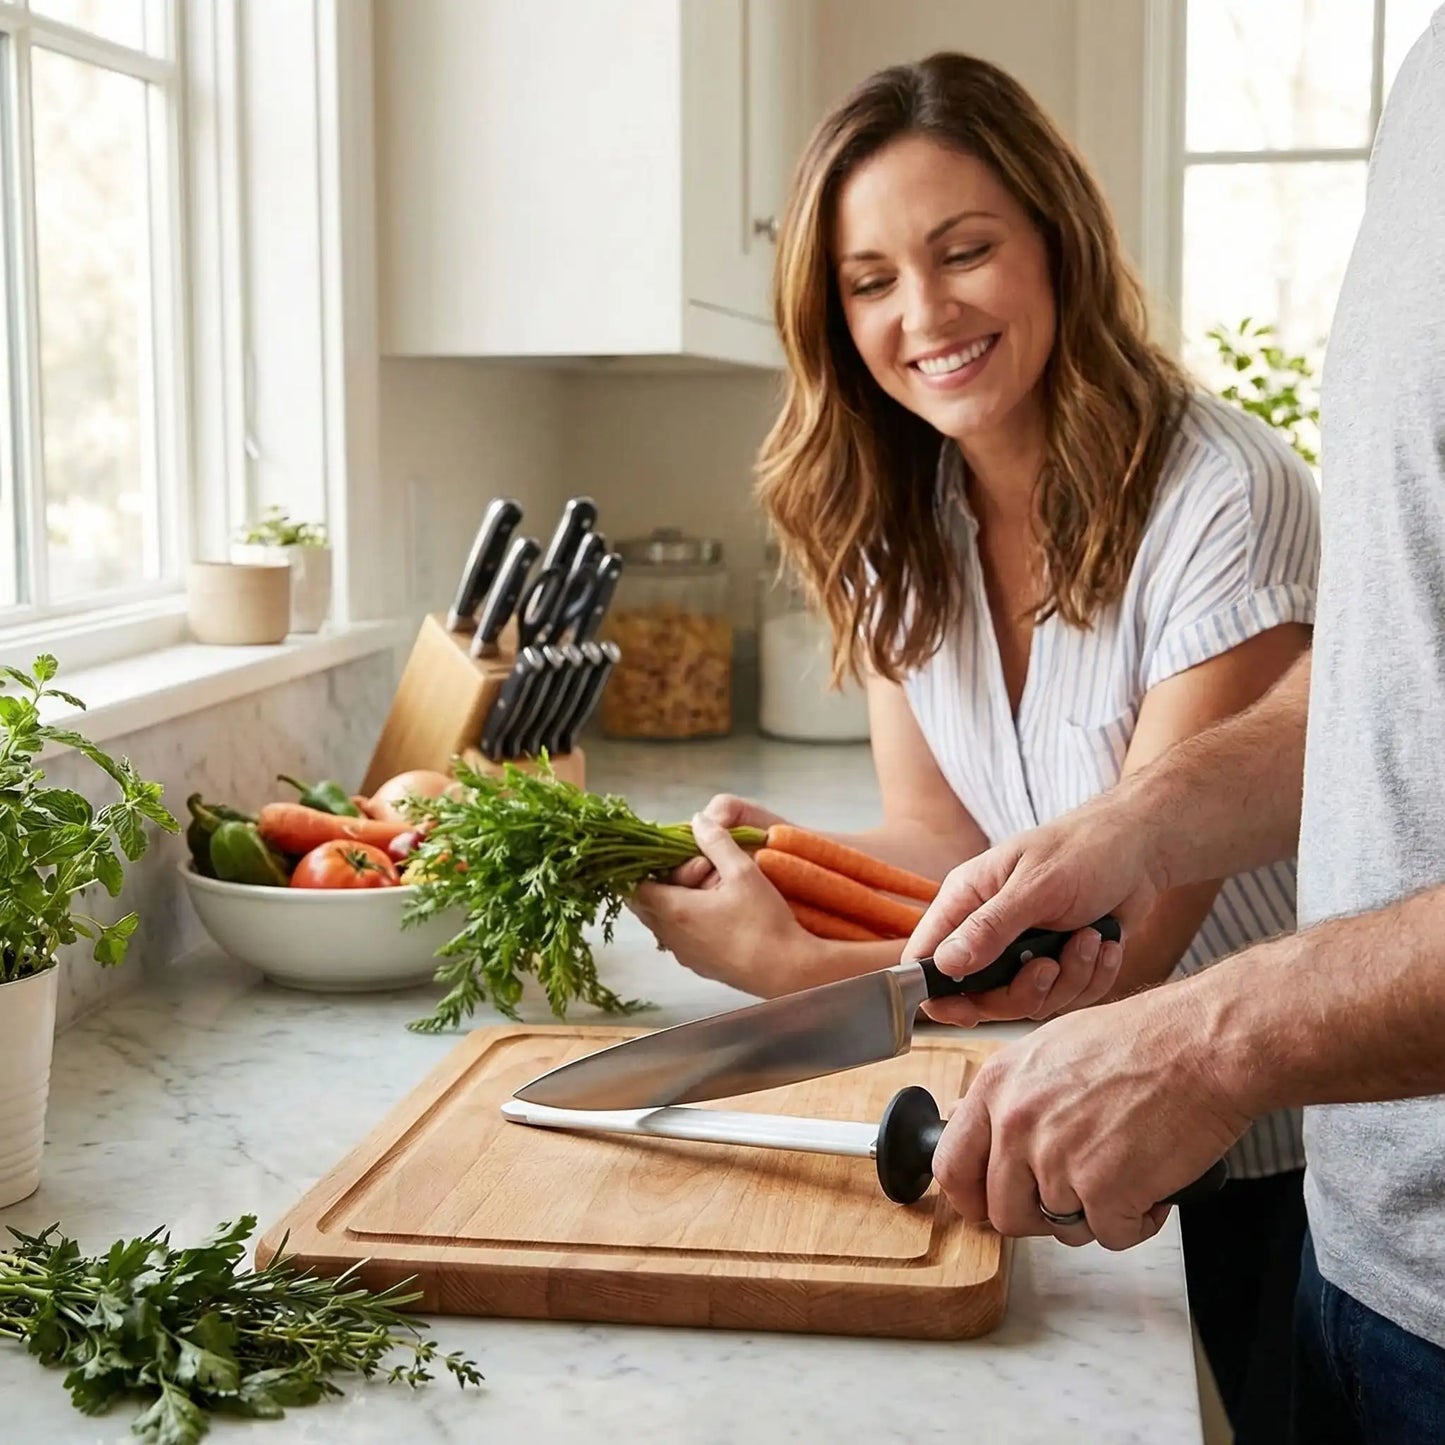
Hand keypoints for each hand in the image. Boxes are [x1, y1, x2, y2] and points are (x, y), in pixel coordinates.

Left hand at [630, 812, 814, 995]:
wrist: (787, 971)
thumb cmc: (763, 921)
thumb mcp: (742, 871)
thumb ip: (716, 842)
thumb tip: (696, 820)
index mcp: (674, 910)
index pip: (636, 887)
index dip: (648, 867)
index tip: (671, 854)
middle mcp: (672, 937)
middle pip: (647, 905)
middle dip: (662, 882)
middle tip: (694, 866)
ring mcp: (685, 955)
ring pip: (663, 923)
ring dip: (674, 903)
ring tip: (706, 887)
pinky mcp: (700, 967)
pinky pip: (679, 939)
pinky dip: (686, 922)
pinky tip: (714, 912)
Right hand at [906, 789, 1165, 1024]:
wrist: (1142, 849)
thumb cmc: (1084, 850)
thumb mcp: (1036, 887)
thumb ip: (990, 927)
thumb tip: (945, 965)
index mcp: (966, 900)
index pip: (926, 958)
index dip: (938, 994)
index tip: (967, 1012)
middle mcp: (988, 930)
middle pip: (980, 996)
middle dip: (1023, 990)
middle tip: (1049, 965)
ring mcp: (1024, 950)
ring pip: (1029, 1001)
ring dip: (1068, 978)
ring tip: (1089, 938)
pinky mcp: (1060, 964)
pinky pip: (1067, 997)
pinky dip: (1092, 977)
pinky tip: (1104, 943)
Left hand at [932, 981, 1248, 1249]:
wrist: (1202, 1044)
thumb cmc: (1142, 1041)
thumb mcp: (1052, 1050)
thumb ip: (1016, 1097)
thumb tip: (995, 1138)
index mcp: (998, 1085)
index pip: (952, 1165)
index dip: (973, 1197)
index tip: (990, 1204)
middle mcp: (1017, 1122)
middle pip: (1004, 1212)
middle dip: (1042, 1214)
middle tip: (1079, 1194)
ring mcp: (1056, 1159)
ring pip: (1060, 1227)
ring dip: (1094, 1213)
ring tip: (1125, 1172)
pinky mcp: (1103, 1190)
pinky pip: (1110, 1235)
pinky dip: (1136, 1221)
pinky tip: (1151, 1182)